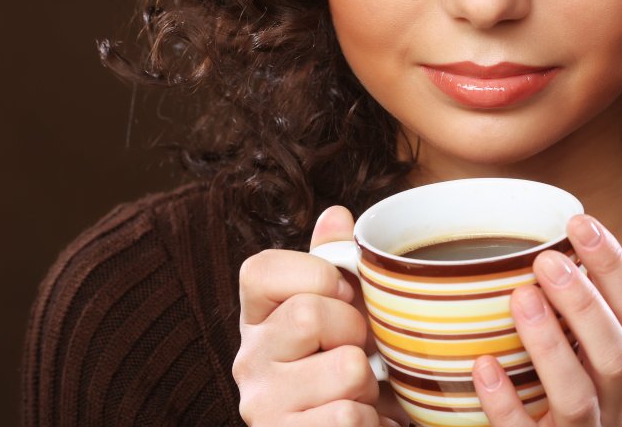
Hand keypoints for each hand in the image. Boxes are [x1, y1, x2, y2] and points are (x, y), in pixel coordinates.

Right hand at [233, 206, 401, 426]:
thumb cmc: (347, 367)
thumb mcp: (344, 312)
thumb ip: (336, 264)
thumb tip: (336, 215)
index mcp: (258, 317)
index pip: (260, 270)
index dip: (316, 275)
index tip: (343, 296)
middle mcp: (248, 359)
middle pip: (309, 314)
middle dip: (356, 332)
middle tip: (359, 352)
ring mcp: (262, 406)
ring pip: (345, 369)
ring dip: (371, 384)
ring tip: (361, 393)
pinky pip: (349, 417)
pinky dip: (373, 421)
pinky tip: (362, 422)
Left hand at [472, 214, 621, 426]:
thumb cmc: (572, 400)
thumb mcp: (590, 361)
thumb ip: (579, 317)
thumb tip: (549, 244)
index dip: (614, 265)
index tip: (581, 222)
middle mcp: (619, 403)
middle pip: (615, 353)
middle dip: (585, 304)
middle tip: (547, 260)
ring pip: (578, 396)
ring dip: (551, 345)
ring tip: (521, 298)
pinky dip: (506, 402)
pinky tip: (484, 366)